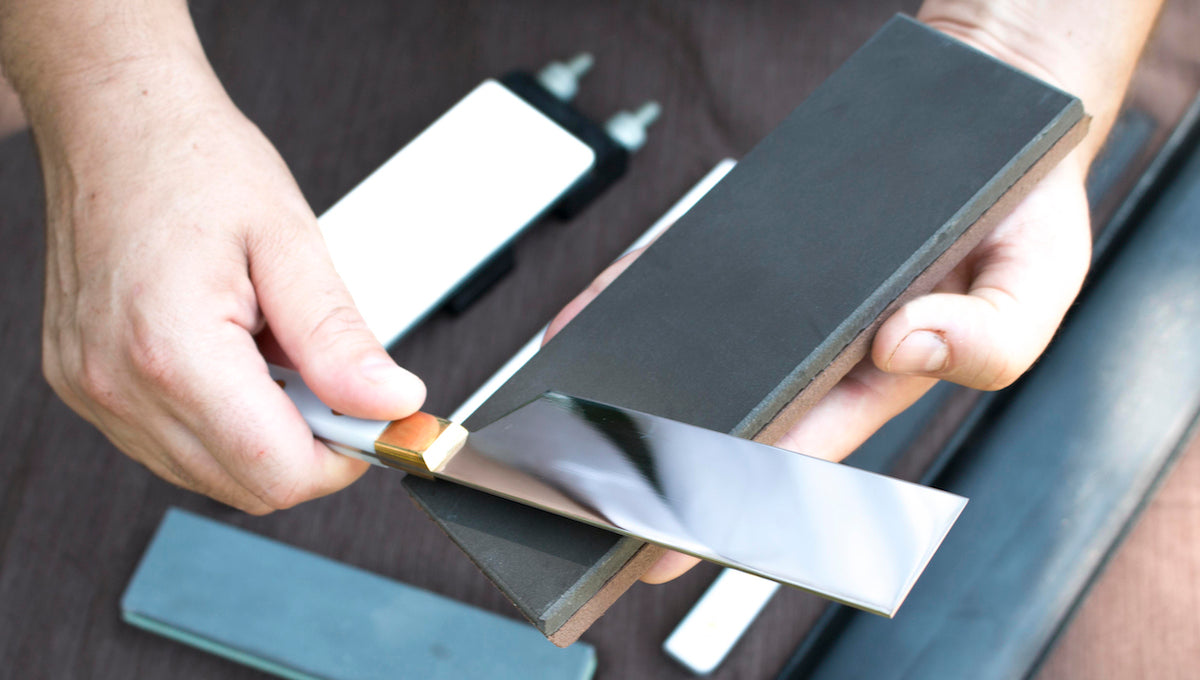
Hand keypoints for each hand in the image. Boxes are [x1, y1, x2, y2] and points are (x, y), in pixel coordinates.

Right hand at [35, 57, 423, 512]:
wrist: (115, 121)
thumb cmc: (194, 163)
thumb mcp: (291, 242)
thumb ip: (340, 338)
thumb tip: (391, 401)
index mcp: (172, 350)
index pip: (276, 471)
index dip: (342, 458)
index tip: (373, 420)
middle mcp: (118, 384)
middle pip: (246, 486)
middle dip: (307, 447)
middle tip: (329, 378)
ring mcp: (92, 390)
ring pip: (208, 474)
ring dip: (263, 435)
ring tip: (271, 353)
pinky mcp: (83, 385)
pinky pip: (169, 445)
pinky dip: (221, 422)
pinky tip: (233, 360)